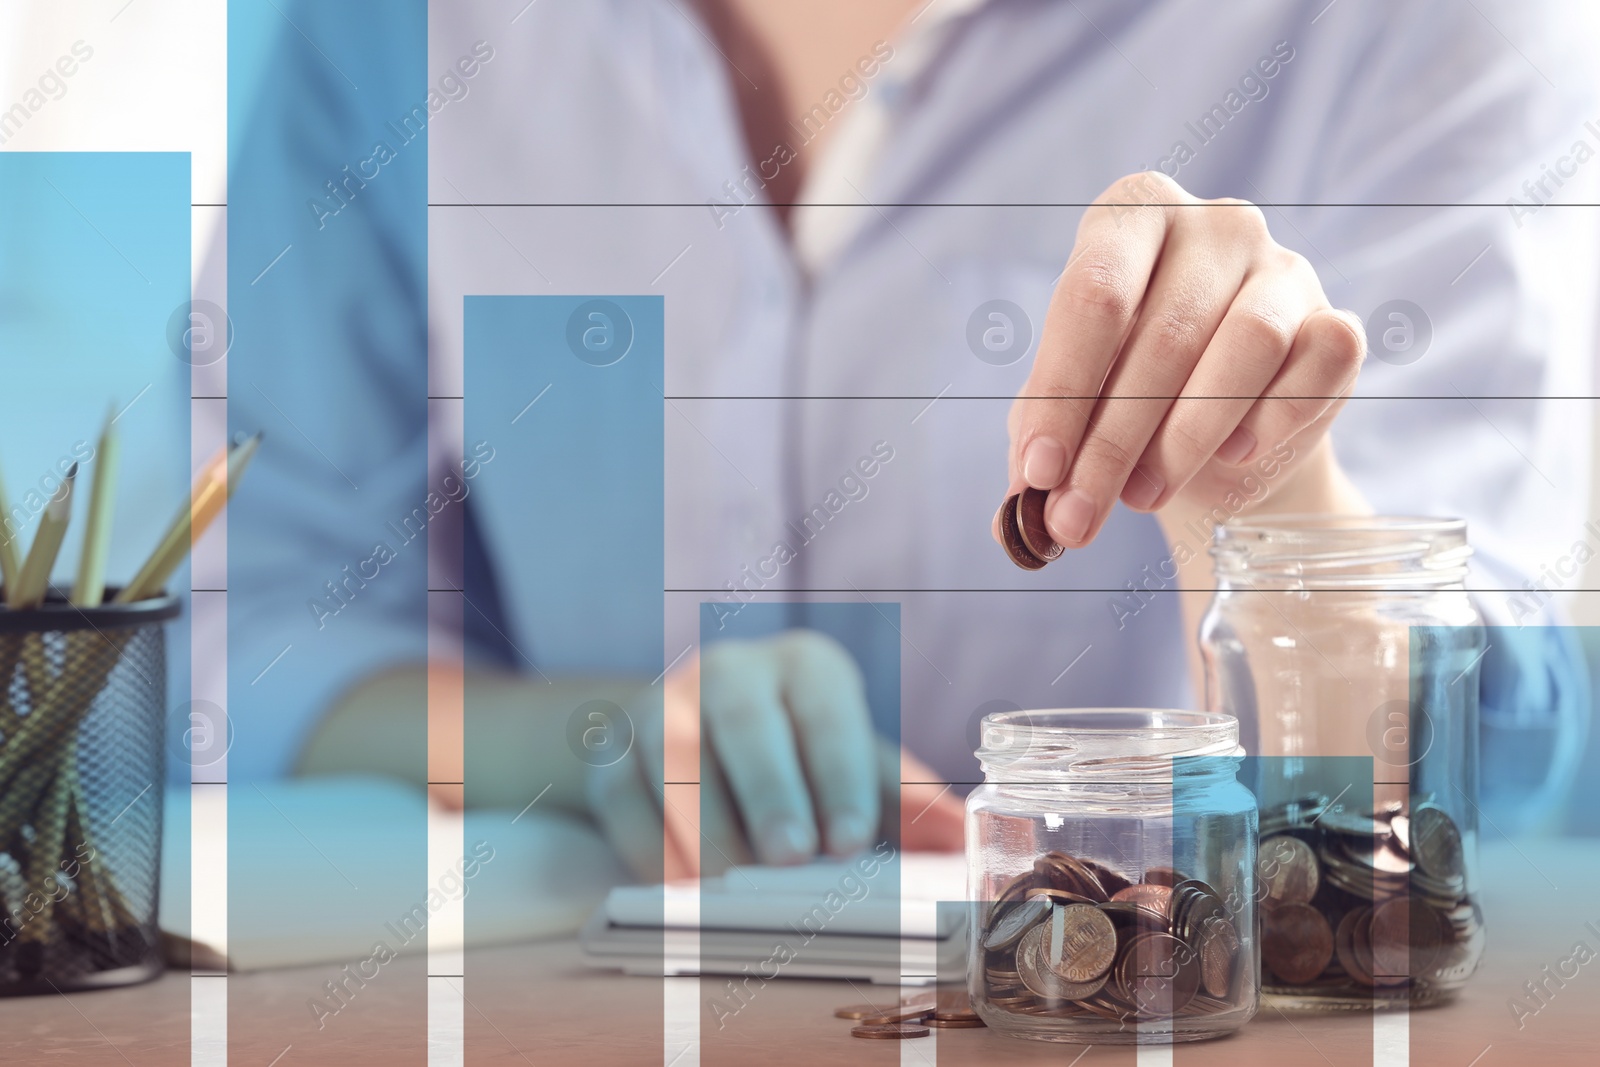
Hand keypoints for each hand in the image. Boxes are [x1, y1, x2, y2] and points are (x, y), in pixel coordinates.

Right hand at [587, 629, 963, 880]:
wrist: (695, 742)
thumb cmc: (801, 761)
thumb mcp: (854, 769)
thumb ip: (904, 802)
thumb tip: (961, 839)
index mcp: (804, 667)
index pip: (824, 708)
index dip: (837, 773)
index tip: (849, 840)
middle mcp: (730, 671)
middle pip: (743, 718)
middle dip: (767, 788)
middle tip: (789, 857)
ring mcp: (662, 705)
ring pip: (673, 754)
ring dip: (704, 823)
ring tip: (733, 882)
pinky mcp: (611, 751)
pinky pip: (623, 796)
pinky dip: (650, 845)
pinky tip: (679, 888)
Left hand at [997, 171, 1365, 548]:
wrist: (1221, 437)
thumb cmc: (1127, 399)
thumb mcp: (1070, 410)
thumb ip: (1042, 441)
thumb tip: (1025, 507)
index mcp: (1131, 216)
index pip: (1094, 294)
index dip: (1063, 390)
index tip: (1041, 472)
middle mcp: (1213, 225)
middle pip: (1164, 333)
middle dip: (1112, 442)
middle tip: (1080, 516)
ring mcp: (1282, 267)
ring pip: (1248, 343)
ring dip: (1187, 437)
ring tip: (1144, 496)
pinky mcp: (1335, 320)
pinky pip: (1319, 364)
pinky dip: (1272, 420)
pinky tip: (1233, 457)